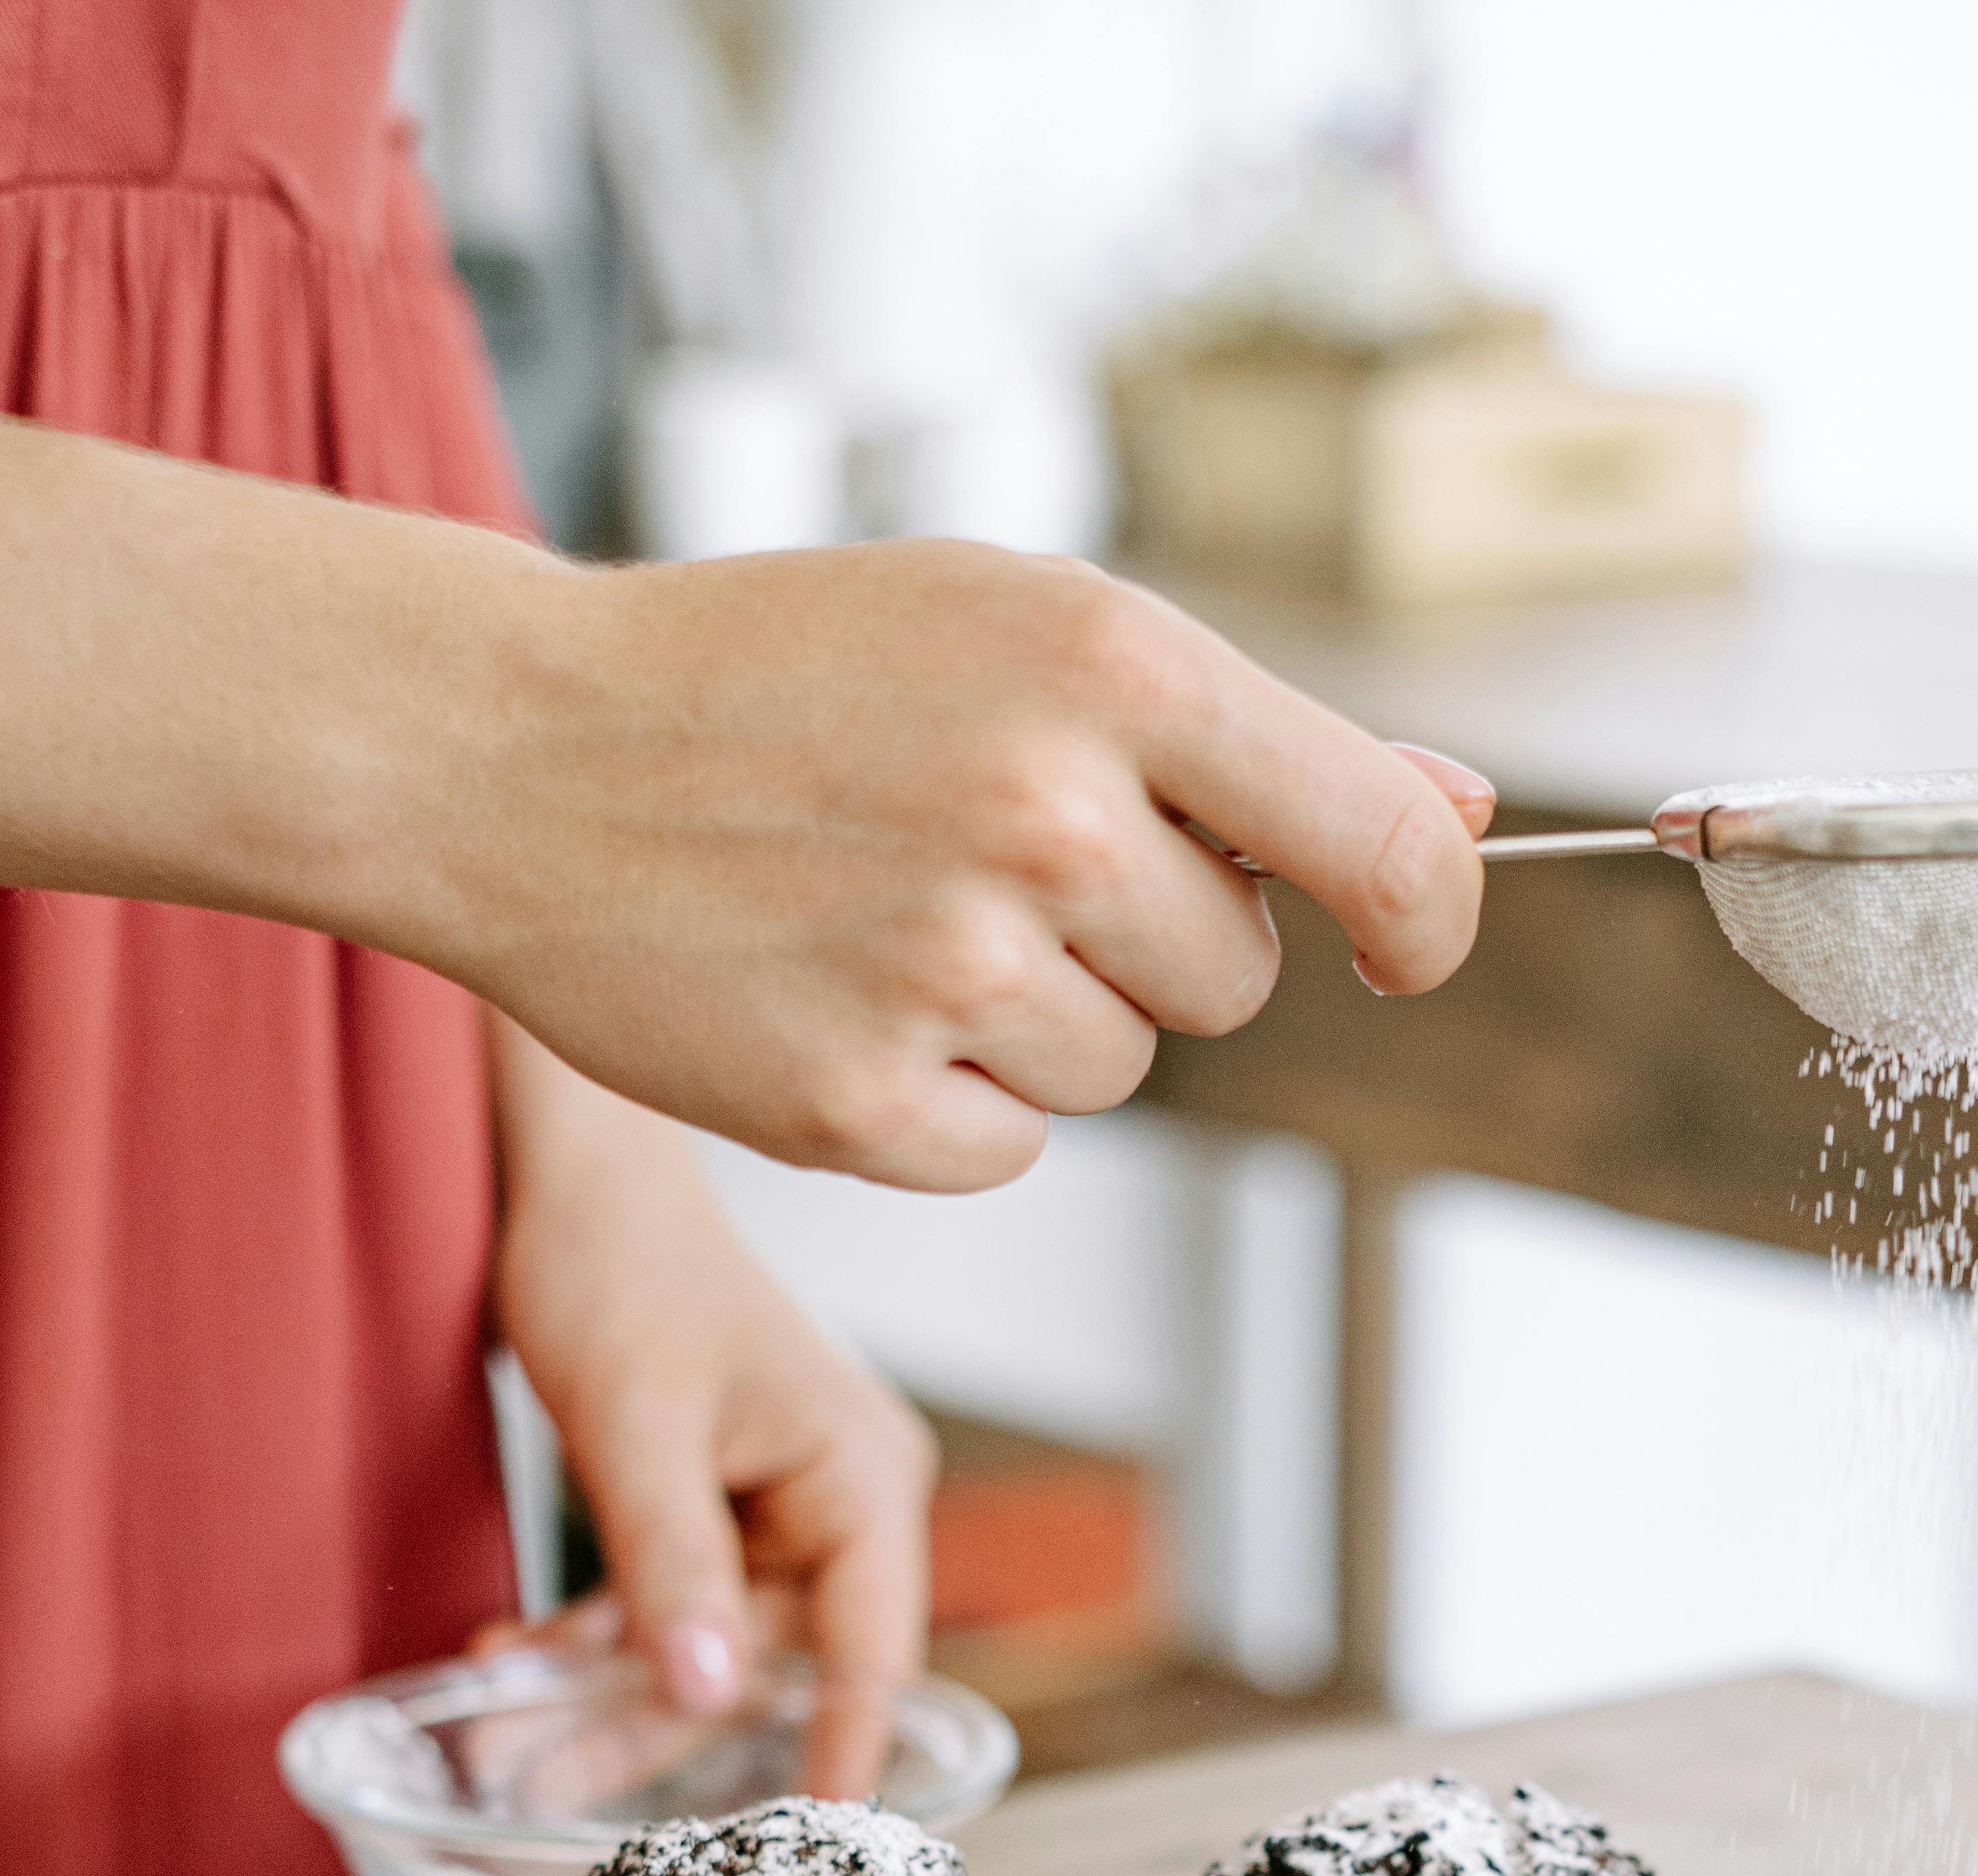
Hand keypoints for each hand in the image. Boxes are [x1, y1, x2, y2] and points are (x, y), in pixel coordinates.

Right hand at [0, 421, 1493, 1190]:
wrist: (516, 747)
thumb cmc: (782, 676)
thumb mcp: (1014, 628)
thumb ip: (1248, 739)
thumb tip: (1460, 821)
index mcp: (1105, 664)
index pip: (1377, 844)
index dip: (1426, 918)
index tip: (1411, 946)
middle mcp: (1046, 814)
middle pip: (1234, 976)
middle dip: (1151, 938)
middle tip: (986, 857)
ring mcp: (952, 969)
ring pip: (1122, 1064)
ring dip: (1038, 1017)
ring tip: (889, 913)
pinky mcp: (868, 1108)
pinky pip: (1013, 1145)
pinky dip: (946, 1100)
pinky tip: (838, 997)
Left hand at [484, 1017, 933, 1797]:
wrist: (575, 1174)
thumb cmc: (621, 1268)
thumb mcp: (636, 1431)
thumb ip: (673, 1570)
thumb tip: (703, 1694)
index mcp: (864, 1481)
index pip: (872, 1656)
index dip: (835, 1756)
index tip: (798, 1849)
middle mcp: (847, 1502)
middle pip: (770, 1663)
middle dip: (653, 1727)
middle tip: (538, 1786)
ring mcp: (787, 1507)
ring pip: (709, 1643)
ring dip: (606, 1689)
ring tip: (500, 1732)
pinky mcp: (726, 1507)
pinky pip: (676, 1602)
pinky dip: (602, 1632)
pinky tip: (517, 1653)